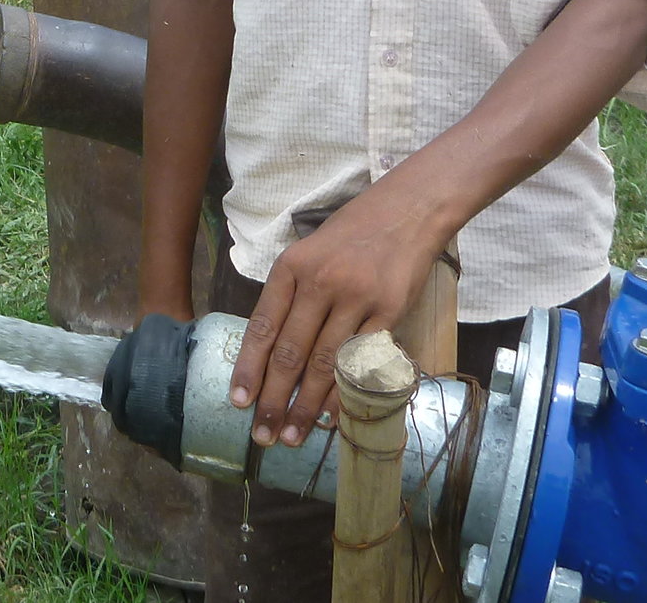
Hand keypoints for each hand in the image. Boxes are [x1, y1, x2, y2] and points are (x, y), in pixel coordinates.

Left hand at [229, 187, 444, 446]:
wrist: (408, 211)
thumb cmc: (352, 235)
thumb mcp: (308, 253)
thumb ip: (290, 296)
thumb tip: (270, 352)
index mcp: (290, 267)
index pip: (263, 326)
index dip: (249, 368)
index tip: (238, 401)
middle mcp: (319, 282)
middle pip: (291, 352)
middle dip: (274, 398)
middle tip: (263, 434)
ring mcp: (356, 297)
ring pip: (324, 363)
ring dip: (307, 405)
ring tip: (293, 435)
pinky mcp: (389, 310)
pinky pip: (361, 360)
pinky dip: (345, 391)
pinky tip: (333, 415)